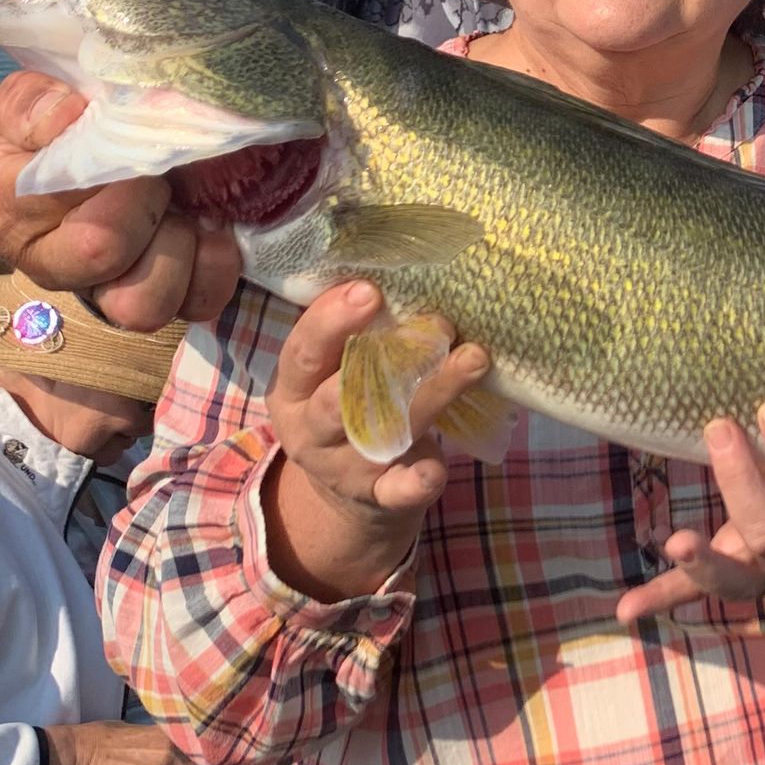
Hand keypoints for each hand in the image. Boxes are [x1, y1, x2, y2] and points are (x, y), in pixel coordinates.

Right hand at [0, 69, 242, 328]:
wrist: (101, 146)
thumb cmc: (55, 127)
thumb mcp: (26, 97)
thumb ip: (31, 102)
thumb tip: (68, 115)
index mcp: (5, 212)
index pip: (49, 200)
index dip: (97, 167)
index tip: (118, 139)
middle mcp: (52, 265)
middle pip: (101, 254)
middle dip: (142, 198)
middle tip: (154, 171)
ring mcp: (108, 290)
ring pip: (142, 304)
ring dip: (176, 245)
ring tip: (180, 206)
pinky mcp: (164, 298)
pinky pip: (197, 304)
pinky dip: (215, 266)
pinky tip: (211, 228)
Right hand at [263, 283, 489, 598]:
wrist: (348, 497)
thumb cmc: (348, 406)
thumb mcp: (331, 373)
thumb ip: (354, 335)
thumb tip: (402, 267)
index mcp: (291, 390)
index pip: (302, 352)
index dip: (331, 321)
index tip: (370, 290)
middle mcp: (311, 430)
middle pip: (341, 397)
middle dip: (387, 359)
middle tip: (437, 323)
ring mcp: (344, 468)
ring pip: (382, 432)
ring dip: (431, 394)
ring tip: (474, 359)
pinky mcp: (380, 498)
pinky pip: (398, 491)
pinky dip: (417, 481)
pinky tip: (437, 469)